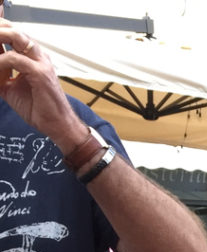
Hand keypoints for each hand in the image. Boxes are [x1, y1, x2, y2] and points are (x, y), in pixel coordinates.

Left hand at [0, 22, 84, 150]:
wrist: (58, 126)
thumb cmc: (40, 109)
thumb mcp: (10, 86)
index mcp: (32, 57)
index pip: (12, 33)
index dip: (0, 28)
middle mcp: (37, 56)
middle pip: (12, 29)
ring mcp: (41, 62)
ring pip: (15, 36)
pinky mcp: (40, 73)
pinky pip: (14, 58)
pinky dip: (0, 62)